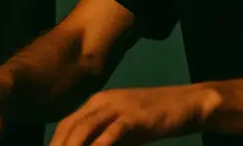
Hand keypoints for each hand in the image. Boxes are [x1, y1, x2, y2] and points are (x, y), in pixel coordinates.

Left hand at [50, 84, 221, 145]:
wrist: (186, 104)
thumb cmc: (154, 119)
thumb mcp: (124, 130)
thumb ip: (105, 139)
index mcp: (97, 102)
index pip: (67, 123)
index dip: (55, 141)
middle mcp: (102, 101)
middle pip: (71, 125)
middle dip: (58, 145)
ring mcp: (118, 107)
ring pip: (85, 127)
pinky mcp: (134, 116)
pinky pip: (112, 132)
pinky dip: (99, 144)